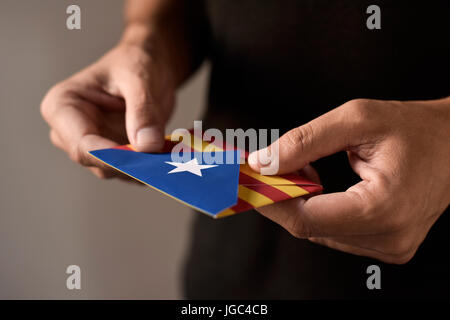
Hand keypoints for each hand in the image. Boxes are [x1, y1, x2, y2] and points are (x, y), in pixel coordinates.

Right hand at [41, 41, 174, 178]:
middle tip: (166, 161)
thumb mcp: (139, 78)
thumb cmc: (135, 62)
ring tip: (174, 155)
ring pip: (117, 171)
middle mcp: (70, 133)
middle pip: (98, 163)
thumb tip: (147, 145)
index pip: (82, 145)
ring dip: (145, 167)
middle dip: (133, 164)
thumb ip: (142, 110)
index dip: (113, 158)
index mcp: (62, 107)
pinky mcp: (112, 156)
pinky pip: (131, 170)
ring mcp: (91, 147)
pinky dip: (151, 166)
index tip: (143, 160)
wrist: (148, 67)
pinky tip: (170, 156)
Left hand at [248, 98, 449, 263]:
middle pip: (309, 228)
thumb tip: (262, 163)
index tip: (247, 181)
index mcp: (383, 208)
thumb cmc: (413, 127)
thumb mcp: (356, 119)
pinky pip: (335, 232)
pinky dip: (318, 210)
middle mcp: (389, 237)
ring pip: (319, 232)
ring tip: (307, 171)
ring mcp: (390, 246)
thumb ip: (304, 142)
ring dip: (300, 203)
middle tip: (268, 169)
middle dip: (281, 198)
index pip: (306, 218)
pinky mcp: (388, 245)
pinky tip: (323, 187)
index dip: (270, 200)